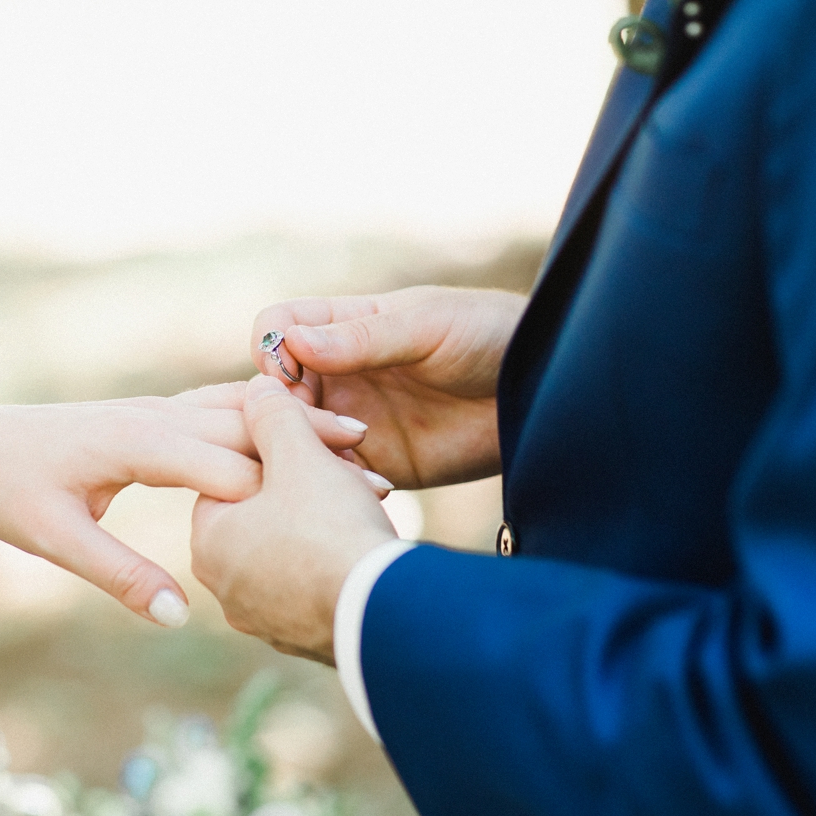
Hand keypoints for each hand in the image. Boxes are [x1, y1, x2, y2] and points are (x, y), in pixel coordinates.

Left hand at [0, 387, 368, 626]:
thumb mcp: (53, 538)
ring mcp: (151, 409)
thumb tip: (176, 616)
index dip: (288, 484)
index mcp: (133, 441)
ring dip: (295, 423)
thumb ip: (117, 573)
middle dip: (311, 445)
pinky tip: (296, 427)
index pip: (226, 461)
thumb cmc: (4, 489)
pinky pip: (216, 407)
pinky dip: (261, 416)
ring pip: (236, 408)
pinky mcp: (148, 415)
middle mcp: (150, 415)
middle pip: (247, 424)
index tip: (346, 504)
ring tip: (358, 439)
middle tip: (378, 471)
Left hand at [191, 376, 398, 664]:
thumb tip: (257, 387)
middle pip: (262, 515)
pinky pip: (314, 587)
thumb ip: (273, 416)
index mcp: (208, 539)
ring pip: (291, 552)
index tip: (314, 442)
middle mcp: (224, 586)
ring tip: (363, 506)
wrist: (381, 615)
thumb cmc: (330, 527)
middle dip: (304, 488)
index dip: (276, 449)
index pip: (230, 475)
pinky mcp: (302, 640)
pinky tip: (365, 548)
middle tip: (346, 471)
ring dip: (324, 525)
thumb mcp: (299, 455)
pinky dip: (336, 564)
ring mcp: (263, 619)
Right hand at [252, 284, 526, 488]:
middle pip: (274, 391)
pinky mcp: (377, 464)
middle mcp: (338, 373)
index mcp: (344, 326)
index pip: (277, 330)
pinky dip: (333, 485)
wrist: (544, 390)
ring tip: (335, 463)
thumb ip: (363, 339)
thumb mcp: (427, 326)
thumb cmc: (490, 335)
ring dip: (300, 453)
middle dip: (276, 413)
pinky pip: (335, 477)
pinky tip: (360, 489)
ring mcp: (352, 420)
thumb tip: (291, 344)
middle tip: (308, 432)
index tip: (287, 372)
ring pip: (295, 438)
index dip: (270, 350)